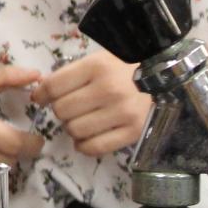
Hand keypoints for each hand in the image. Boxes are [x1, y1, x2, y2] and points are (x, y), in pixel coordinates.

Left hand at [32, 50, 149, 156]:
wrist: (168, 78)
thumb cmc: (127, 66)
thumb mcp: (99, 59)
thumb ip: (71, 74)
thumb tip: (40, 92)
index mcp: (97, 66)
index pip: (53, 86)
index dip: (42, 94)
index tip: (41, 98)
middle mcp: (109, 90)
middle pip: (62, 110)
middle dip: (60, 111)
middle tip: (70, 108)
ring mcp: (123, 112)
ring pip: (75, 130)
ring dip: (72, 128)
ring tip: (82, 120)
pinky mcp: (134, 132)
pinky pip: (95, 147)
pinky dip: (84, 146)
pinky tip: (87, 138)